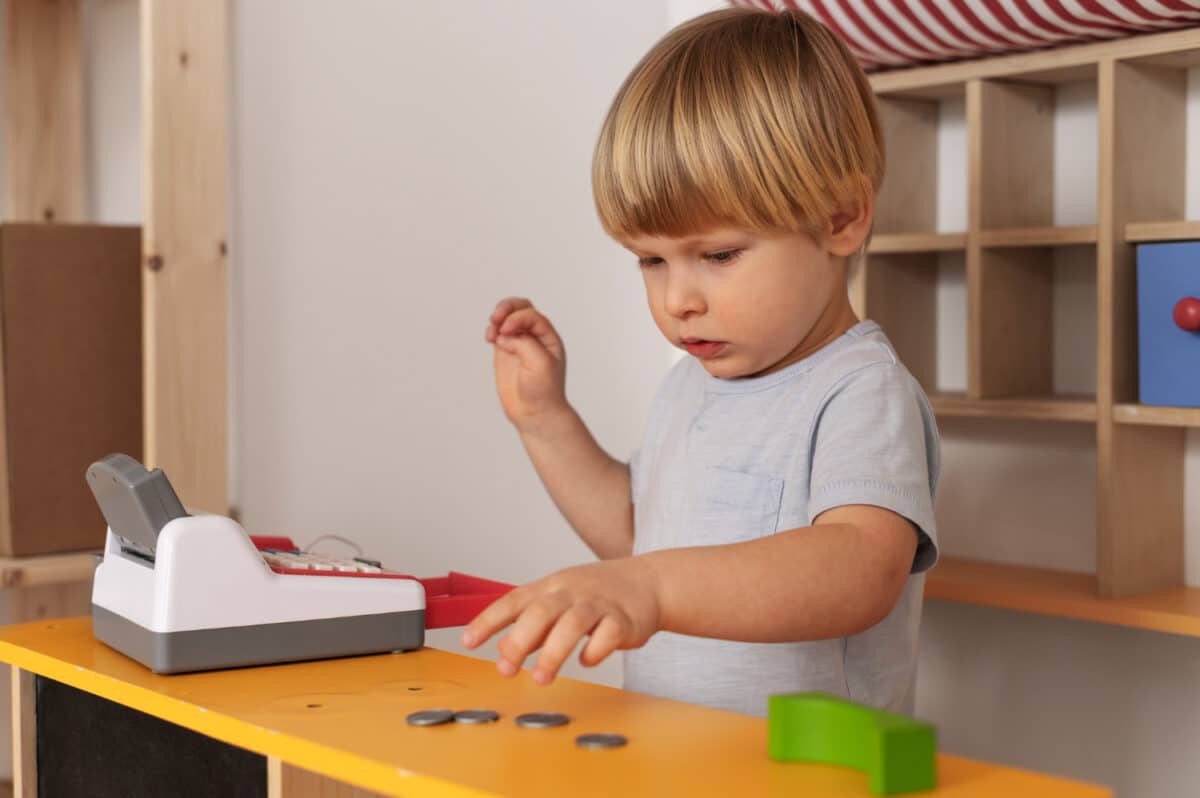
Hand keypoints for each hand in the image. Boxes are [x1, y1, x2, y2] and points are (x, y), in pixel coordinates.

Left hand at [461, 558, 661, 683]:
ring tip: (542, 678)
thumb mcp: (560, 601)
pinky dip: (595, 650)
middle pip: (541, 611)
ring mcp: (600, 604)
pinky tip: (586, 661)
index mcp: (552, 587)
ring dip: (554, 652)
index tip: (468, 641)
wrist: (649, 582)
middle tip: (506, 668)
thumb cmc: (598, 593)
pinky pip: (608, 634)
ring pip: (573, 623)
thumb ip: (531, 624)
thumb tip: (501, 647)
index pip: (513, 600)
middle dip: (520, 641)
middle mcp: (572, 592)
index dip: (489, 620)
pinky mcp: (625, 619)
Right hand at [485, 297, 568, 432]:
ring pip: (507, 318)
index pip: (531, 315)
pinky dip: (491, 331)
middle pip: (521, 308)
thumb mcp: (541, 363)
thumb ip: (524, 344)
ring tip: (492, 331)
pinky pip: (497, 333)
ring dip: (497, 318)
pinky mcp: (505, 353)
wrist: (535, 413)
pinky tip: (490, 338)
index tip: (508, 331)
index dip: (518, 318)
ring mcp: (518, 344)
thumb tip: (504, 336)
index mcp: (548, 337)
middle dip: (507, 308)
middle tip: (496, 318)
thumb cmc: (544, 391)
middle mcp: (534, 337)